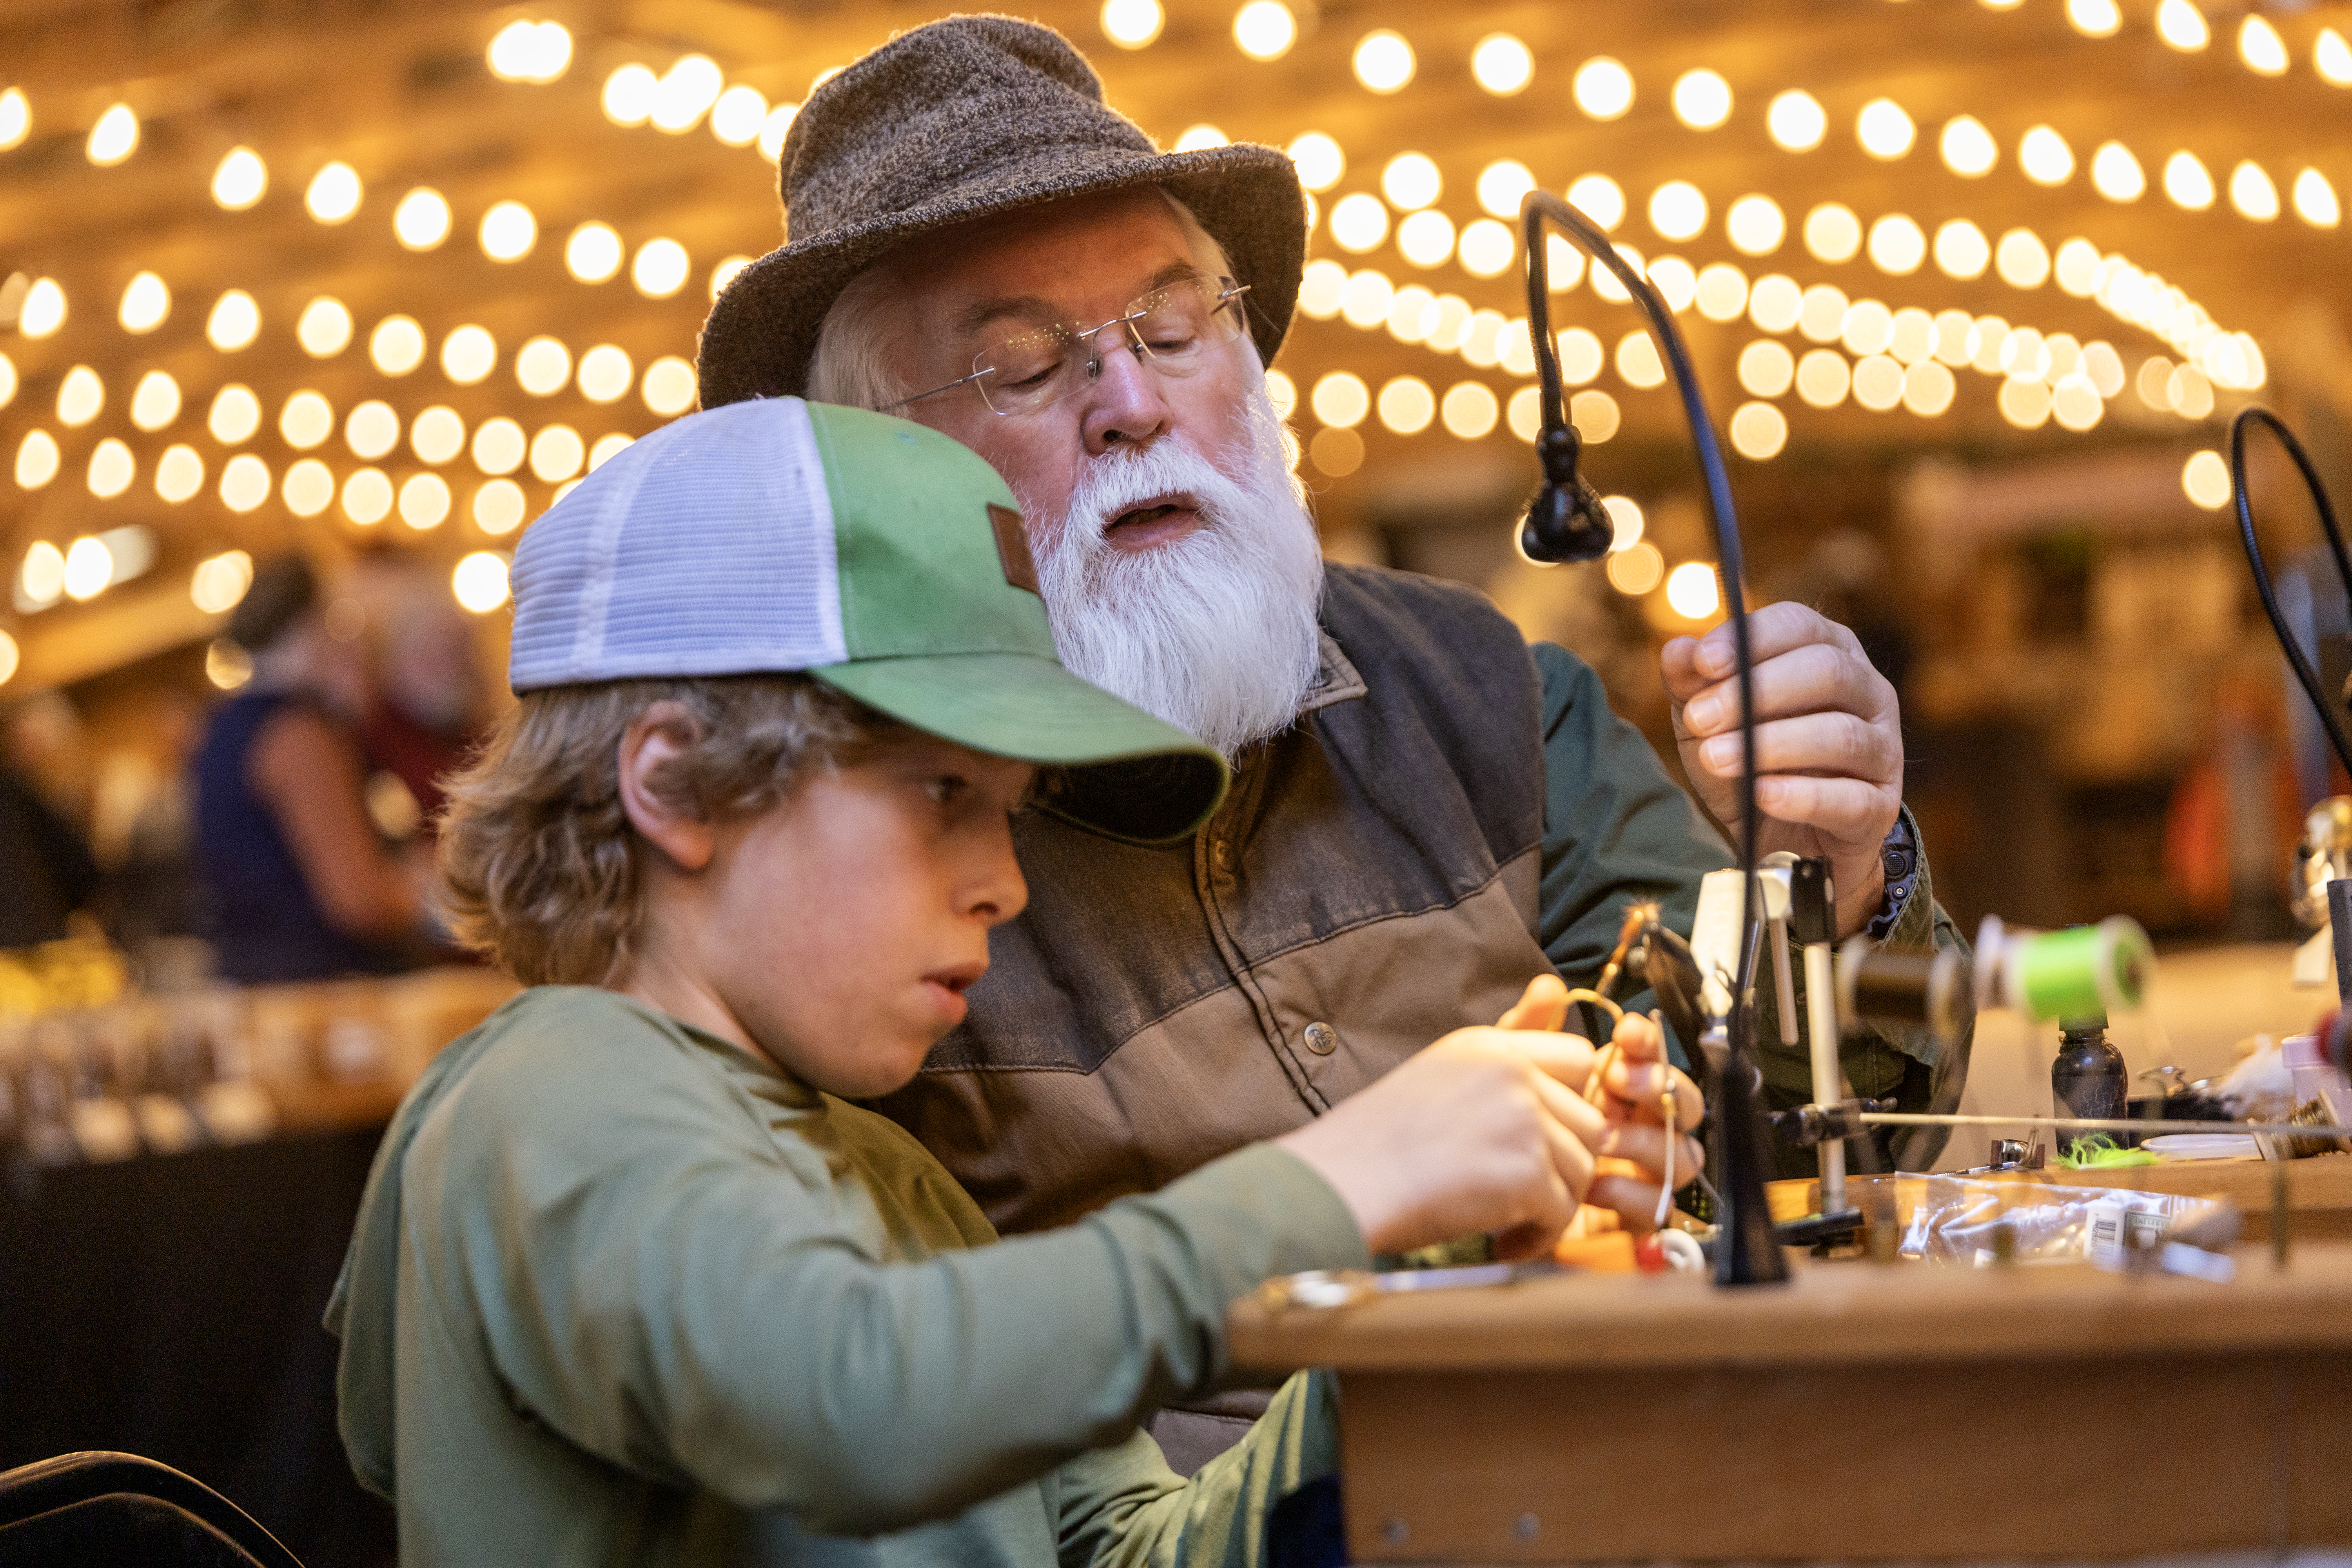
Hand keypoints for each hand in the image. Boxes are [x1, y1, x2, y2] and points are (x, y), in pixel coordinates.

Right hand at [1275, 980, 1700, 1256]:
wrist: (1341, 1184)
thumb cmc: (1379, 1141)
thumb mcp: (1443, 1073)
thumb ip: (1506, 1041)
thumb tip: (1555, 988)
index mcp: (1489, 1045)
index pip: (1578, 1058)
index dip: (1567, 1103)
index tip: (1535, 1137)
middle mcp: (1512, 1072)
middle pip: (1589, 1120)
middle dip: (1562, 1161)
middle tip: (1518, 1188)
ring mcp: (1523, 1119)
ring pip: (1582, 1169)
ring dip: (1551, 1202)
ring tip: (1504, 1219)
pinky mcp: (1526, 1171)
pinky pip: (1563, 1214)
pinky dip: (1537, 1236)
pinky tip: (1501, 1242)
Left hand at [1518, 992, 1705, 1232]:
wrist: (1486, 1190)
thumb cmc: (1510, 1127)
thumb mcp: (1513, 1075)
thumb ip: (1529, 1030)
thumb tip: (1548, 986)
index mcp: (1619, 1088)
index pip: (1653, 1057)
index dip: (1648, 1042)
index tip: (1626, 1032)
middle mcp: (1640, 1126)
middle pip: (1684, 1102)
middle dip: (1659, 1086)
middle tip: (1619, 1081)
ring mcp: (1643, 1171)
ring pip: (1683, 1154)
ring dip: (1645, 1141)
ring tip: (1602, 1136)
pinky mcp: (1634, 1215)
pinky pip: (1659, 1205)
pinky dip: (1631, 1194)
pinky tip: (1595, 1185)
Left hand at [1662, 602, 1902, 937]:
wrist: (1778, 840)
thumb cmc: (1746, 762)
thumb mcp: (1707, 721)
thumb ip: (1691, 684)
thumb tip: (1679, 649)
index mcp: (1830, 652)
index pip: (1800, 624)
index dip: (1751, 638)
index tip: (1703, 662)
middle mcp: (1868, 692)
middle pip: (1826, 671)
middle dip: (1756, 692)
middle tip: (1699, 718)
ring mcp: (1883, 749)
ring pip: (1840, 734)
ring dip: (1770, 744)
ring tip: (1715, 757)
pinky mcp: (1880, 807)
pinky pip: (1850, 797)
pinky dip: (1802, 795)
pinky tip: (1762, 794)